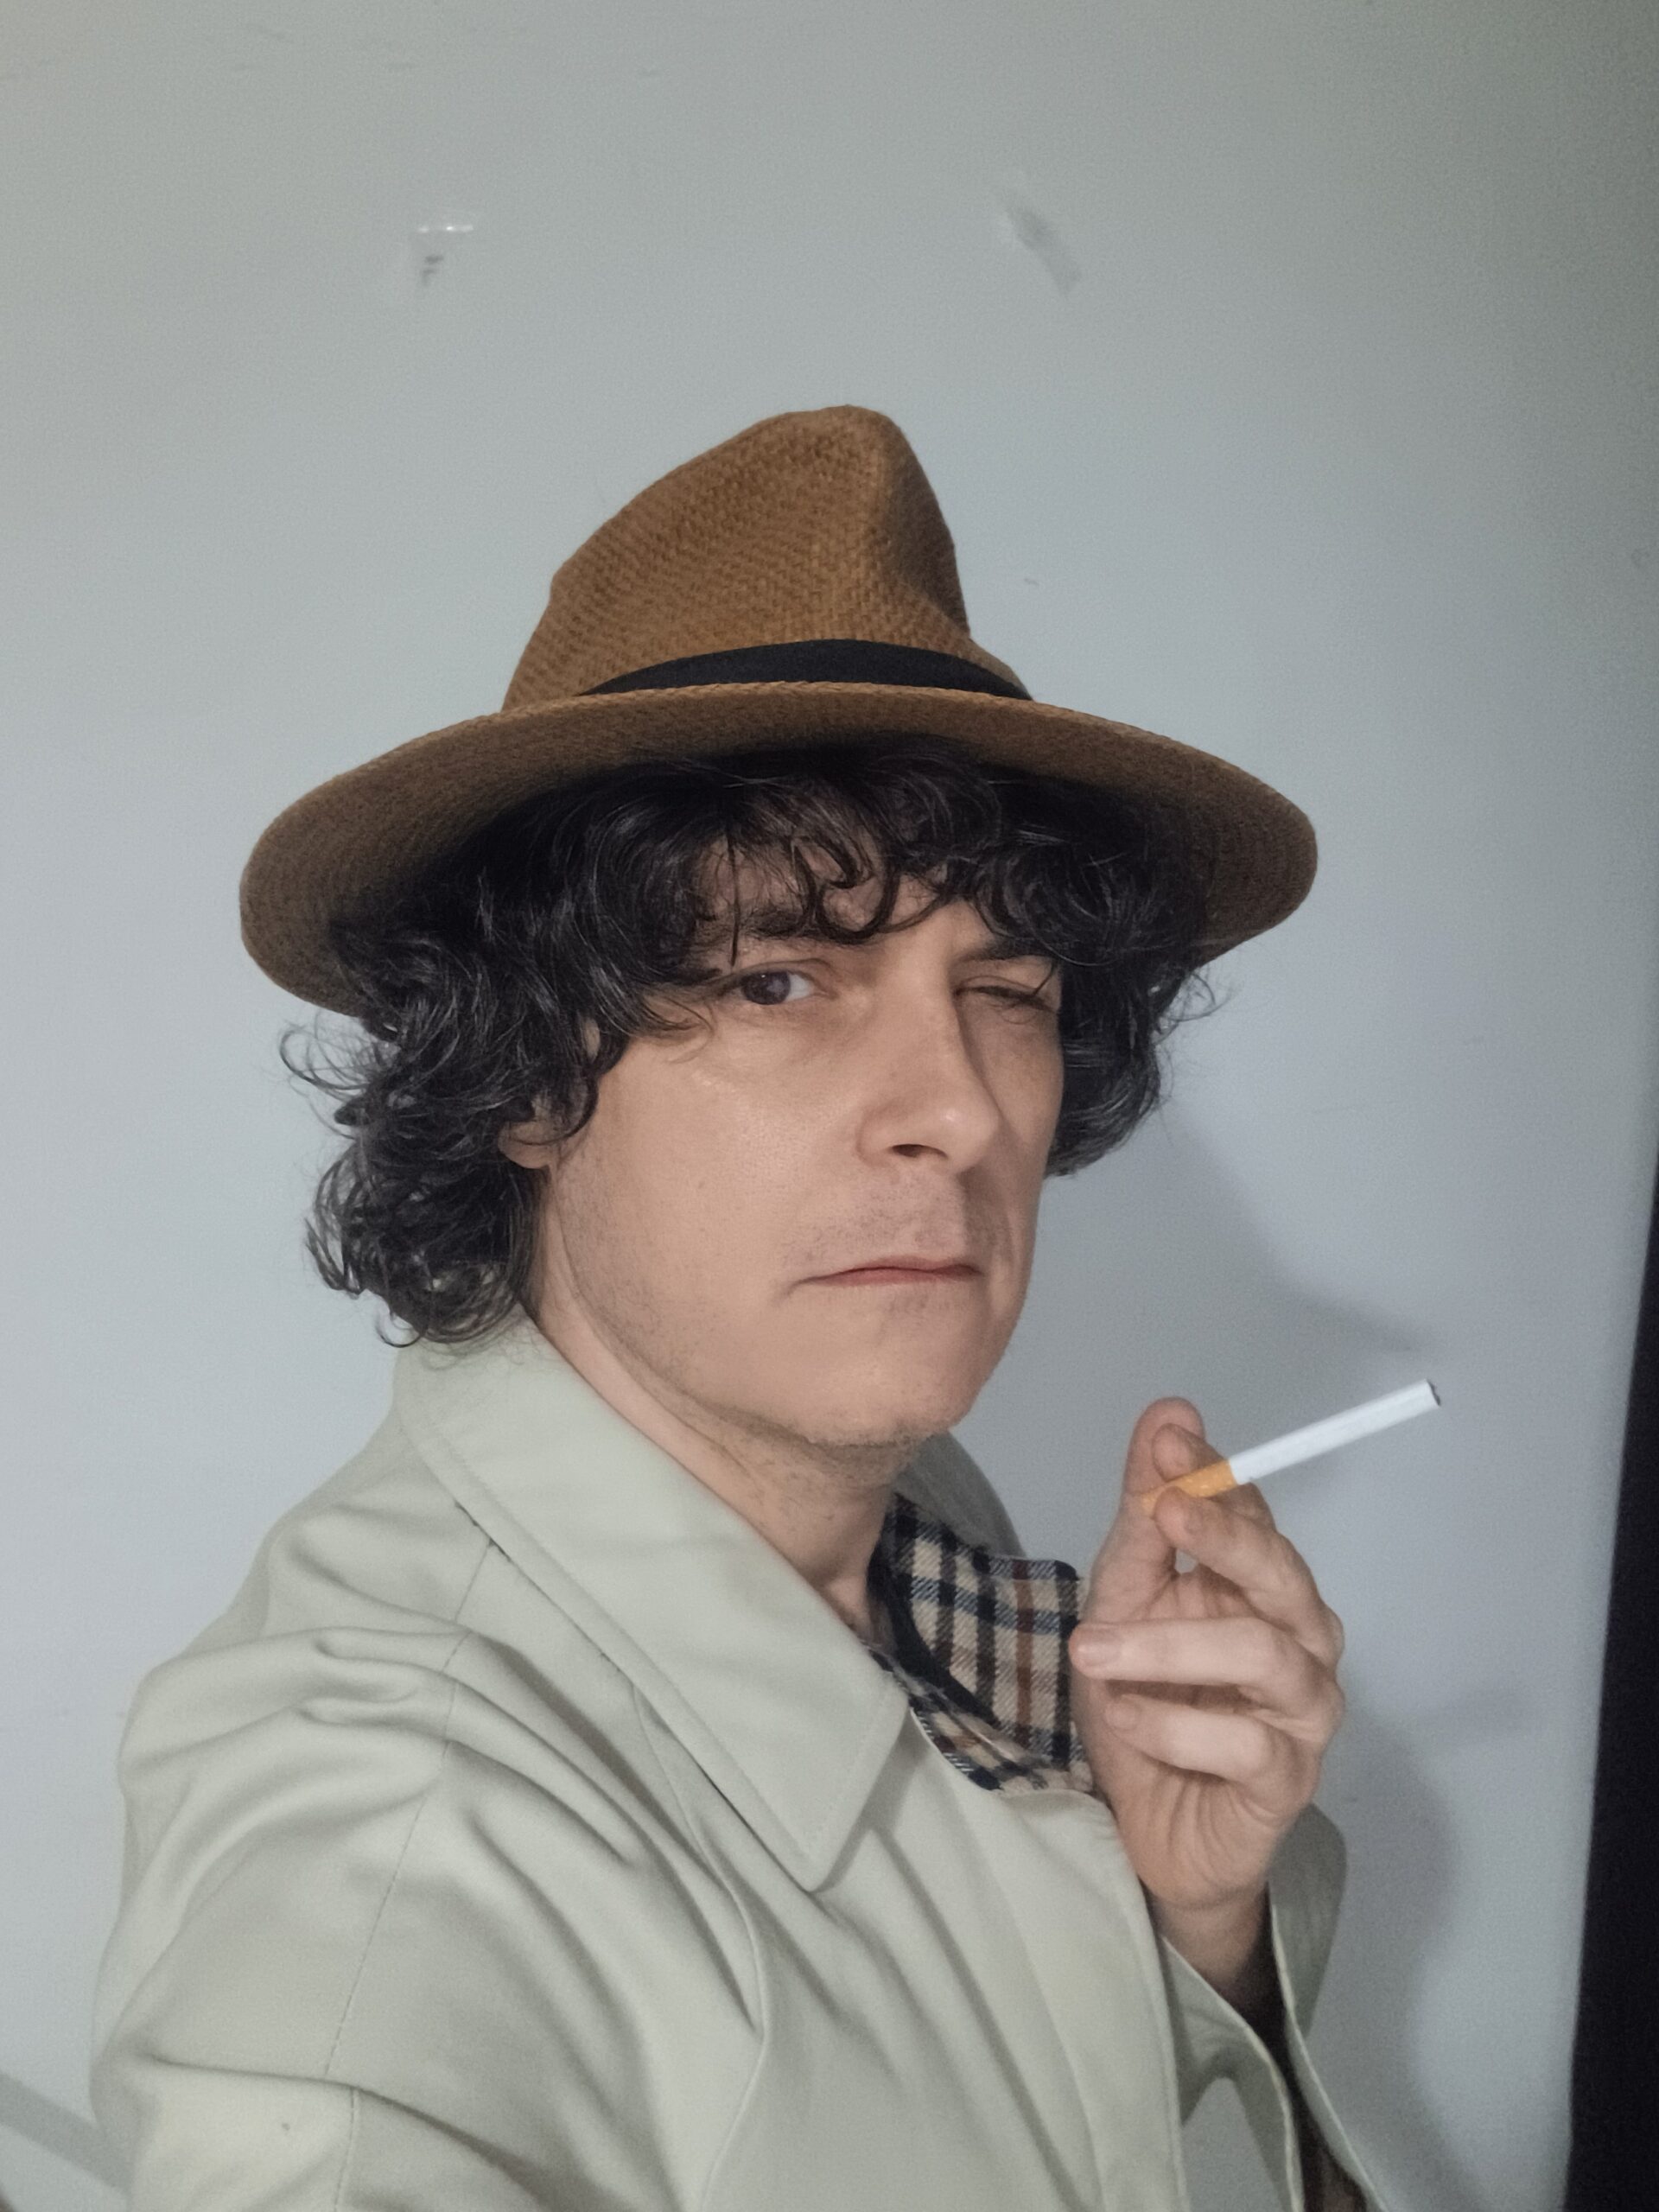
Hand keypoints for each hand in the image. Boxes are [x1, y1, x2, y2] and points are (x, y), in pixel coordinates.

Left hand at [1067, 1399, 1346, 1920]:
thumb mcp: (1125, 1602)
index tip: (1169, 1440)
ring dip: (1167, 1647)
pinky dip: (1174, 1727)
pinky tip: (1125, 1721)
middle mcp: (1301, 1638)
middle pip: (1280, 1572)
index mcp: (1262, 1586)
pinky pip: (1246, 1744)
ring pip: (1261, 1653)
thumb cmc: (1147, 1703)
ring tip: (1090, 1652)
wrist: (1150, 1825)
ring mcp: (1304, 1711)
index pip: (1253, 1513)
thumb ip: (1145, 1518)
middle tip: (1162, 1514)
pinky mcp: (1289, 1780)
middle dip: (1222, 1536)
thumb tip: (1170, 1412)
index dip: (1214, 1475)